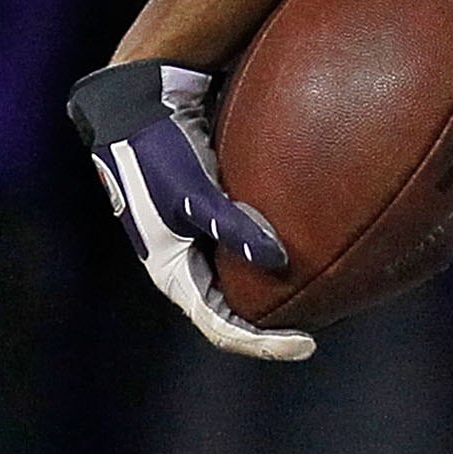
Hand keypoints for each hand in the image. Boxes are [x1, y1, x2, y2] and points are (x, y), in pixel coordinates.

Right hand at [67, 59, 313, 360]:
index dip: (263, 344)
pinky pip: (239, 253)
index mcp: (171, 274)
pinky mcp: (203, 220)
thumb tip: (280, 260)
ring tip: (315, 297)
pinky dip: (267, 260)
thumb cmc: (158, 150)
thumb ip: (234, 227)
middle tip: (316, 328)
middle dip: (270, 328)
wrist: (136, 107)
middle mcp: (182, 266)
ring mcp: (192, 244)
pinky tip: (302, 251)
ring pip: (235, 286)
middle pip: (230, 315)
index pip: (221, 328)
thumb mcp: (194, 192)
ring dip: (270, 297)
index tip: (306, 346)